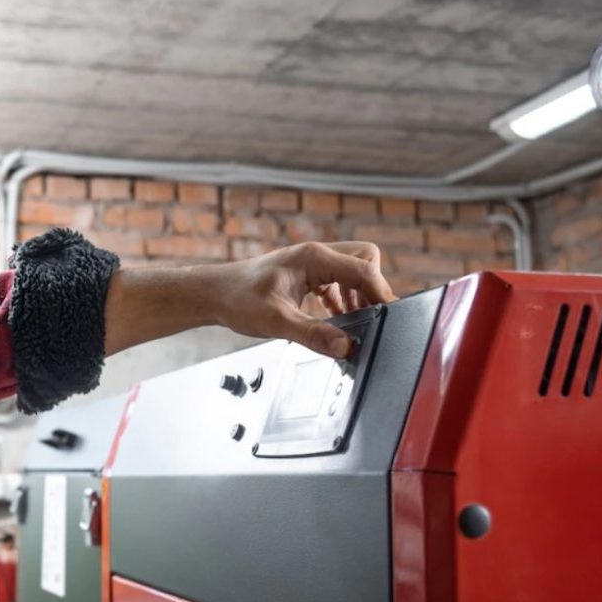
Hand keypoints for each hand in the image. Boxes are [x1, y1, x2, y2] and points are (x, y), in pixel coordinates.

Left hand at [207, 241, 394, 358]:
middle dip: (373, 288)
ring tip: (355, 321)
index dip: (381, 293)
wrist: (213, 294)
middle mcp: (316, 255)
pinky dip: (344, 299)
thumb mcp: (276, 321)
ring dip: (359, 295)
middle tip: (370, 317)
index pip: (364, 268)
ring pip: (353, 270)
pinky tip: (337, 319)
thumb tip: (345, 346)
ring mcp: (312, 263)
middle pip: (365, 261)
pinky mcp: (306, 275)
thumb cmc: (237, 299)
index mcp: (313, 257)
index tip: (389, 316)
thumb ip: (313, 334)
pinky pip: (338, 281)